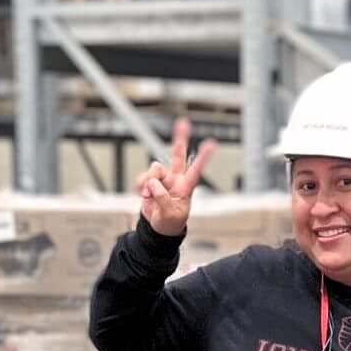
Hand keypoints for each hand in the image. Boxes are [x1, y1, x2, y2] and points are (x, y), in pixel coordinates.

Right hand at [137, 118, 218, 238]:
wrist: (157, 227)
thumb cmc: (170, 223)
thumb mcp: (169, 215)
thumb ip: (162, 198)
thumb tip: (153, 183)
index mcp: (185, 188)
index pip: (195, 170)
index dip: (202, 157)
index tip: (211, 143)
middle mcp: (175, 180)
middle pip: (177, 156)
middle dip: (179, 139)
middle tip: (183, 122)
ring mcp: (162, 180)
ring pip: (154, 168)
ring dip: (147, 181)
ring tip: (146, 196)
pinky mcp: (150, 182)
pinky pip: (142, 177)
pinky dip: (139, 185)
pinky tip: (142, 195)